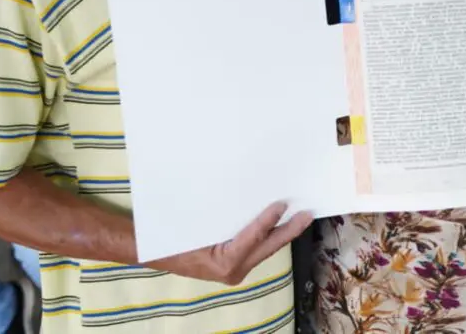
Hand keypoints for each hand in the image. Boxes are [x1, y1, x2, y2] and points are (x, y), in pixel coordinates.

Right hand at [146, 202, 312, 284]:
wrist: (156, 253)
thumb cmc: (174, 237)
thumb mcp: (197, 222)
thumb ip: (223, 216)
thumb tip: (249, 196)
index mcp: (225, 261)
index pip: (254, 238)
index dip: (269, 220)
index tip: (283, 204)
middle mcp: (234, 270)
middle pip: (269, 247)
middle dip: (291, 230)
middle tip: (309, 213)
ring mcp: (237, 270)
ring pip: (266, 249)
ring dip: (283, 232)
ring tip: (301, 215)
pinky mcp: (236, 266)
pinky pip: (257, 249)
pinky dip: (269, 235)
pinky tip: (280, 222)